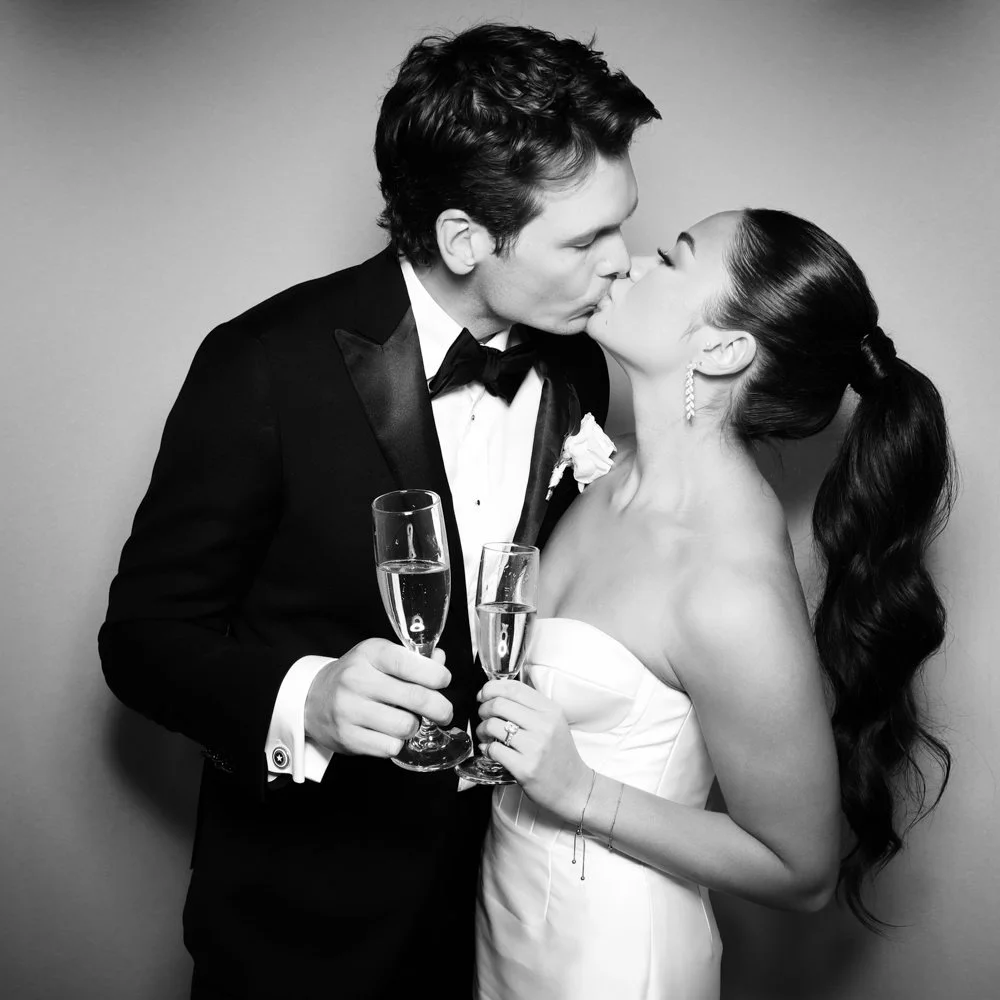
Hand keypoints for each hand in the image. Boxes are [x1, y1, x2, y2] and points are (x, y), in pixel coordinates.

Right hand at [305, 639, 452, 757]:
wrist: (313, 699)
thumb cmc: (356, 676)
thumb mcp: (380, 658)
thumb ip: (413, 659)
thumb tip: (440, 661)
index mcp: (370, 654)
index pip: (408, 662)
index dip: (435, 674)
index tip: (444, 680)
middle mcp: (357, 679)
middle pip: (415, 697)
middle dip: (440, 708)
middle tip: (444, 712)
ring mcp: (350, 709)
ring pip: (406, 726)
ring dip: (414, 726)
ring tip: (408, 721)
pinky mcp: (347, 737)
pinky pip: (390, 746)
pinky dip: (397, 743)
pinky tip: (390, 733)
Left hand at [476, 679, 591, 821]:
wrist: (574, 787)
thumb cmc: (560, 754)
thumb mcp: (554, 723)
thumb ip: (531, 707)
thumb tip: (497, 694)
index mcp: (551, 711)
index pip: (514, 689)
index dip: (492, 688)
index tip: (483, 694)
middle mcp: (544, 726)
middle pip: (499, 704)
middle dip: (484, 709)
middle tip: (483, 716)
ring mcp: (535, 747)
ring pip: (493, 726)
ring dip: (482, 729)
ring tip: (485, 735)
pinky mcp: (525, 768)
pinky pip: (494, 749)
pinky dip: (486, 748)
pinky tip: (490, 750)